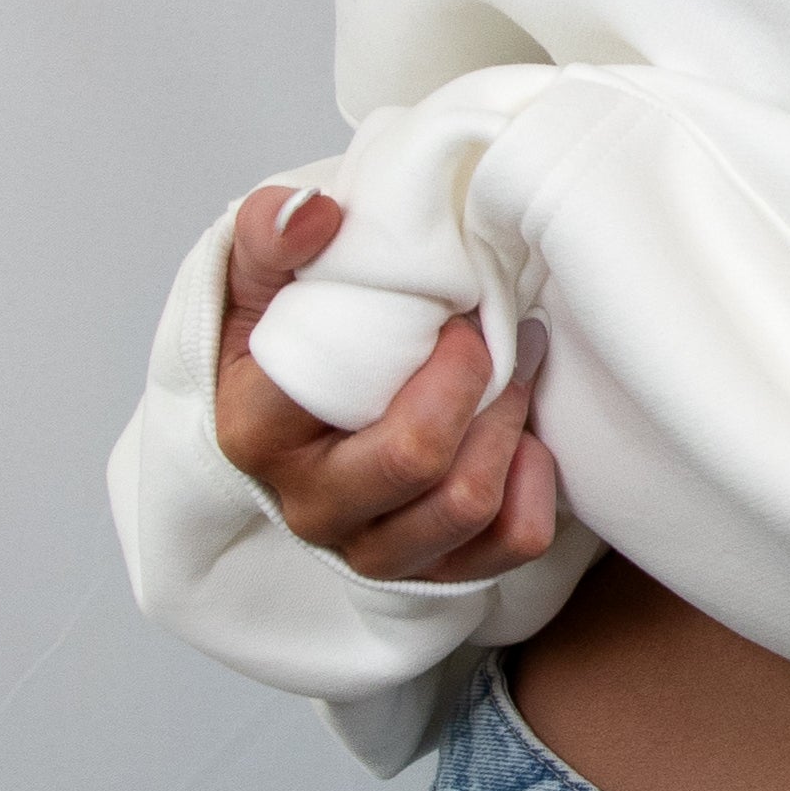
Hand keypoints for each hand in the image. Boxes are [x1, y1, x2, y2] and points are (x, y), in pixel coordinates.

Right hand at [212, 186, 561, 582]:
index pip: (346, 398)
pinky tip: (524, 440)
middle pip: (416, 461)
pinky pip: (508, 546)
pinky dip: (534, 489)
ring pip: (467, 506)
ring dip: (510, 430)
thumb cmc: (286, 338)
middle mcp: (308, 507)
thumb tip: (315, 215)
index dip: (424, 352)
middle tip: (495, 339)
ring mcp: (368, 550)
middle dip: (480, 388)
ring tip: (516, 375)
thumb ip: (269, 233)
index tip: (455, 314)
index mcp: (255, 433)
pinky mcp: (430, 574)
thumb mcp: (258, 278)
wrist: (303, 402)